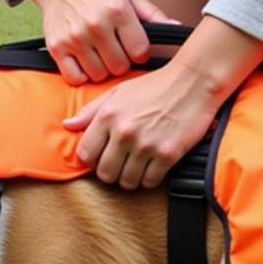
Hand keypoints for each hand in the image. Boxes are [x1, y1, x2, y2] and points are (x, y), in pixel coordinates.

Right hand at [36, 0, 176, 84]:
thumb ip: (153, 14)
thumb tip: (177, 27)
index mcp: (118, 10)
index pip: (140, 52)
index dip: (139, 53)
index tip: (133, 47)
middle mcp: (96, 24)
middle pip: (120, 67)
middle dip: (120, 62)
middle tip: (115, 50)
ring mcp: (75, 37)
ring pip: (99, 75)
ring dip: (102, 69)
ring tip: (99, 54)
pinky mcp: (57, 47)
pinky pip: (75, 78)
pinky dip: (81, 74)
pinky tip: (84, 61)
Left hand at [64, 16, 262, 189]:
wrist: (194, 82)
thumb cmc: (156, 86)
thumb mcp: (118, 92)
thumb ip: (91, 111)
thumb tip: (68, 126)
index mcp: (108, 116)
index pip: (86, 154)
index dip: (92, 160)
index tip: (102, 157)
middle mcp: (124, 132)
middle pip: (105, 174)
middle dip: (111, 173)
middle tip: (120, 165)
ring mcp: (146, 145)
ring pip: (127, 181)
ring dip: (130, 178)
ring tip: (137, 167)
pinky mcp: (167, 155)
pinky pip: (150, 182)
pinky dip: (150, 179)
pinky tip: (153, 167)